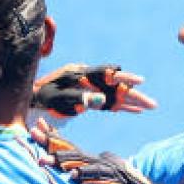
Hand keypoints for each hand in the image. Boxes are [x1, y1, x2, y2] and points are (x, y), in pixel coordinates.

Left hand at [32, 64, 156, 116]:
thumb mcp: (57, 97)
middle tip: (152, 104)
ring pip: (114, 94)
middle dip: (134, 94)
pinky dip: (121, 107)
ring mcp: (89, 88)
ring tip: (149, 107)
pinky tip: (135, 111)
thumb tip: (99, 101)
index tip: (139, 81)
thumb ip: (78, 98)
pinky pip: (108, 103)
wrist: (31, 97)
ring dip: (131, 101)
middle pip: (115, 85)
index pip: (107, 73)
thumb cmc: (41, 96)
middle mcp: (88, 79)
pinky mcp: (88, 99)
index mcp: (81, 73)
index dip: (123, 77)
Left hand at [44, 143, 169, 183]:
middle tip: (32, 134)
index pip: (69, 146)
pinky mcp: (115, 180)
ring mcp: (106, 169)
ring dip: (62, 161)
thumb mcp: (106, 175)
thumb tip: (74, 172)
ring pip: (80, 163)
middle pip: (69, 150)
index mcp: (93, 160)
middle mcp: (98, 161)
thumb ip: (91, 170)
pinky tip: (73, 177)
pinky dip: (85, 177)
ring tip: (45, 159)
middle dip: (50, 143)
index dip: (52, 136)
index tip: (36, 126)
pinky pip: (97, 178)